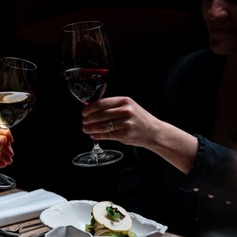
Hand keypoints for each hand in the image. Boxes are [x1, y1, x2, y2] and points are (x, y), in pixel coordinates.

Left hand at [82, 96, 197, 173]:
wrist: (153, 131)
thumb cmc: (138, 119)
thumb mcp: (129, 106)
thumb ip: (113, 106)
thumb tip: (92, 109)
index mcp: (125, 101)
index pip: (102, 103)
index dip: (90, 108)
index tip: (84, 112)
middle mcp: (125, 111)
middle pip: (100, 115)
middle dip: (88, 119)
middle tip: (83, 122)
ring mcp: (126, 123)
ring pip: (102, 126)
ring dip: (91, 128)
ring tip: (86, 129)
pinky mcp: (125, 135)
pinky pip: (107, 135)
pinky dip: (98, 136)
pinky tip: (93, 135)